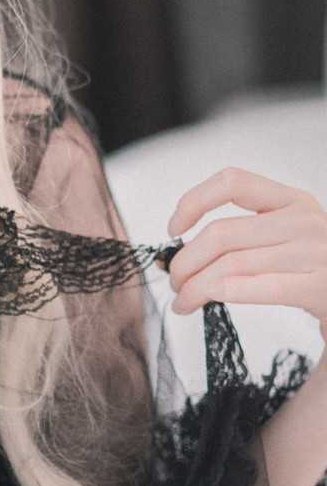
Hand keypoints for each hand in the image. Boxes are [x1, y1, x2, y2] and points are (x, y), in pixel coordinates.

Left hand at [166, 168, 326, 348]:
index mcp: (292, 200)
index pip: (233, 182)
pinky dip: (217, 295)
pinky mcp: (316, 287)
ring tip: (183, 299)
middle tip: (175, 280)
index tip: (174, 228)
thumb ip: (242, 234)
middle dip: (185, 260)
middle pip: (221, 233)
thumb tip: (176, 252)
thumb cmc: (314, 267)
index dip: (193, 201)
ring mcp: (312, 253)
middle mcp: (302, 221)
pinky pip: (251, 288)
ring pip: (229, 265)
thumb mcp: (287, 235)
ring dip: (194, 286)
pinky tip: (204, 303)